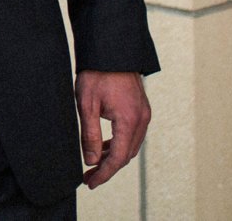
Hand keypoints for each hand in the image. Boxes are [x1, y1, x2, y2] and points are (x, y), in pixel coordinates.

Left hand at [76, 69, 150, 187]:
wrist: (110, 48)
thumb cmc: (96, 72)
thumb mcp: (87, 104)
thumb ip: (90, 135)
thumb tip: (91, 161)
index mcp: (129, 120)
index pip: (118, 158)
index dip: (104, 174)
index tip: (90, 183)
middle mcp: (142, 119)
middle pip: (127, 154)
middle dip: (108, 168)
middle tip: (89, 176)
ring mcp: (144, 113)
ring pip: (131, 145)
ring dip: (114, 156)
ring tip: (94, 163)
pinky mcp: (141, 108)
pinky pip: (133, 133)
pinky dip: (120, 143)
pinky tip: (105, 145)